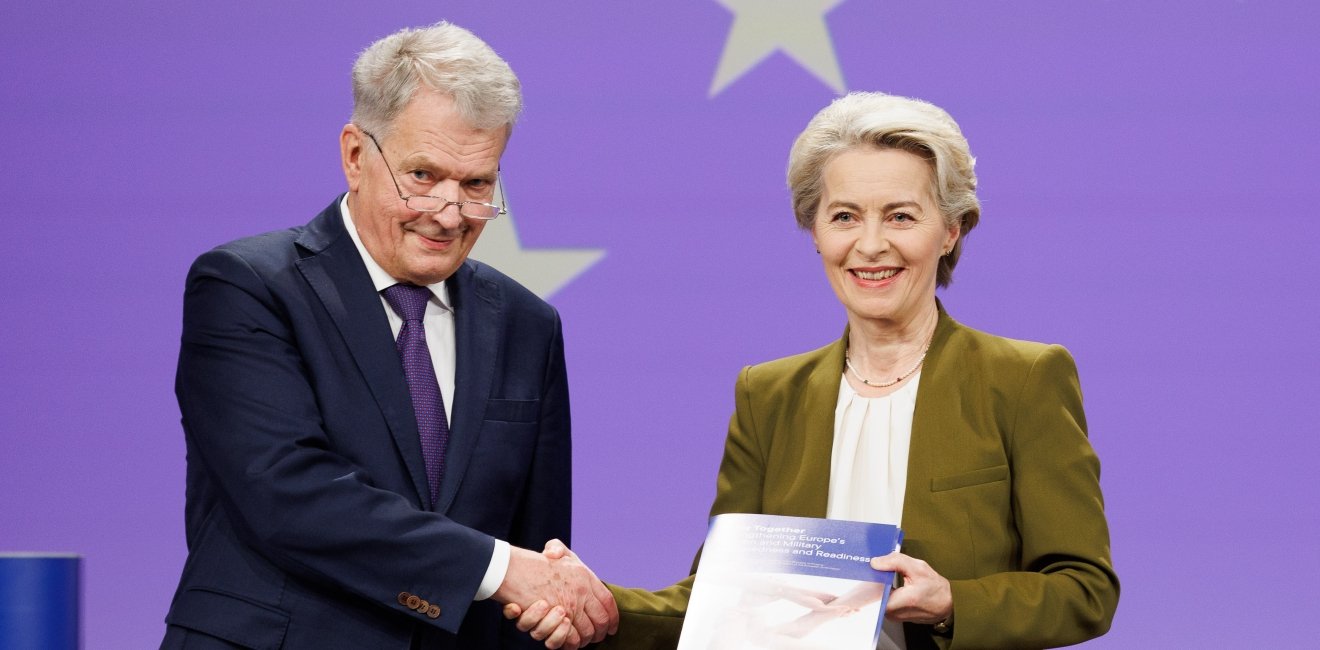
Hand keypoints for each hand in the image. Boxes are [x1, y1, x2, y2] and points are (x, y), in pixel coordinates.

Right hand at [495, 539, 617, 647]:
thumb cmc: (532, 564)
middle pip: (601, 620)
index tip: (613, 626)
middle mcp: (580, 592)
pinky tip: (569, 639)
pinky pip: (569, 639)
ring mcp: (569, 607)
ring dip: (584, 639)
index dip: (613, 616)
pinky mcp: (555, 620)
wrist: (513, 570)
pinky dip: (569, 642)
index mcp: (585, 576)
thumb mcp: (551, 551)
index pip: (608, 600)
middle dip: (600, 633)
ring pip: (585, 633)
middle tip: (597, 637)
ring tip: (583, 639)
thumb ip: (558, 549)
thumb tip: (554, 554)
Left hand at [870, 552, 951, 624]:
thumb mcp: (918, 568)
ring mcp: (892, 616)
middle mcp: (893, 613)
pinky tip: (884, 581)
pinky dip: (882, 590)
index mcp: (900, 602)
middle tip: (874, 566)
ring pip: (876, 597)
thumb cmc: (935, 588)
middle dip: (872, 579)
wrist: (945, 604)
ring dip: (877, 584)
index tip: (866, 567)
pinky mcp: (893, 616)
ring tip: (880, 572)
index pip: (871, 592)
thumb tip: (875, 562)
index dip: (867, 578)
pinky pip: (881, 601)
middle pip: (872, 594)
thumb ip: (895, 561)